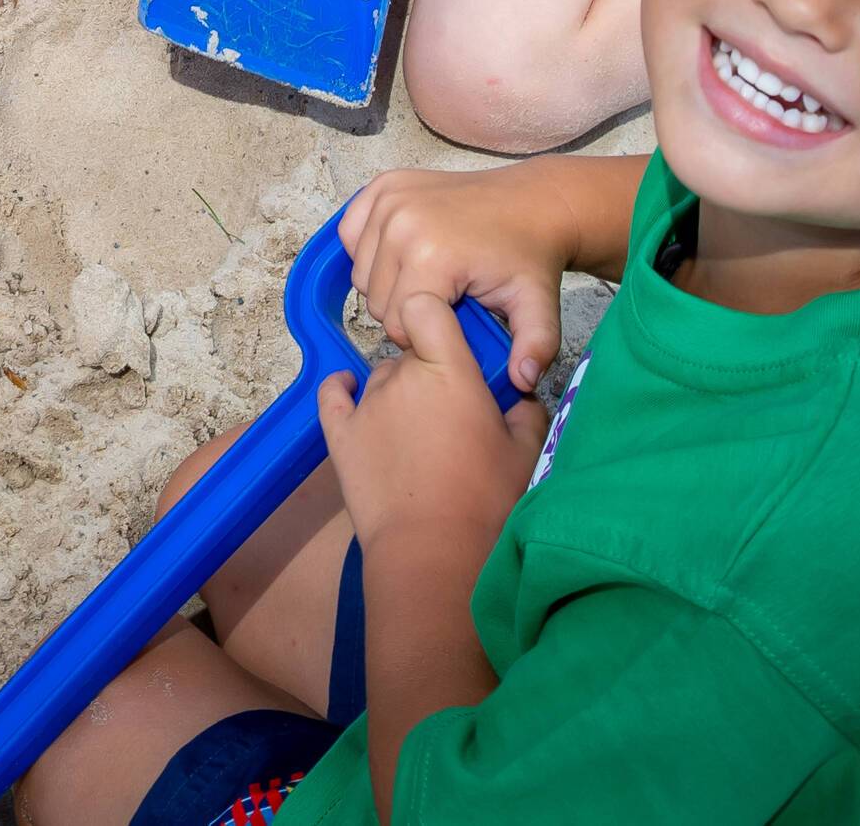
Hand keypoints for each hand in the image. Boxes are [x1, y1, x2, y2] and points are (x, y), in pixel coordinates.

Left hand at [318, 288, 548, 560]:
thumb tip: (518, 396)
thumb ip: (524, 412)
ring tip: (417, 435)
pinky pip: (334, 393)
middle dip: (430, 373)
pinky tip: (350, 392)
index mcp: (449, 371)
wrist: (434, 552)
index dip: (436, 315)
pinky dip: (342, 389)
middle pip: (410, 353)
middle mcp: (402, 376)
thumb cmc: (487, 501)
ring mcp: (366, 404)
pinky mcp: (339, 434)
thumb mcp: (526, 452)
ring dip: (397, 394)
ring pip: (380, 378)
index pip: (427, 308)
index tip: (451, 340)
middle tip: (450, 415)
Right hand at [341, 164, 577, 389]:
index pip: (397, 324)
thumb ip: (536, 347)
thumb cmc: (528, 255)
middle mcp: (401, 222)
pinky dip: (370, 250)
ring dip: (387, 284)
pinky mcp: (381, 186)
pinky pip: (351, 235)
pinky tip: (404, 253)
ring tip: (428, 277)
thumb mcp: (538, 305)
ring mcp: (388, 199)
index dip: (425, 334)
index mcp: (432, 255)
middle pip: (376, 300)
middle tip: (443, 300)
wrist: (533, 202)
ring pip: (360, 273)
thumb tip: (524, 380)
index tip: (452, 321)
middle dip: (405, 311)